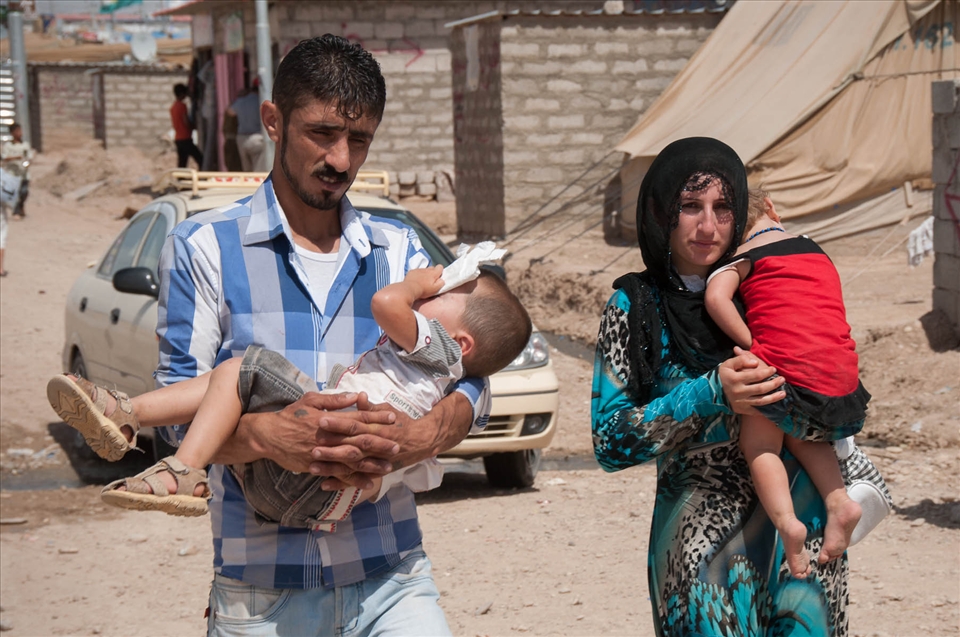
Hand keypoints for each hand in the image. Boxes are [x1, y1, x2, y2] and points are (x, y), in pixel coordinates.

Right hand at [228, 391, 394, 473]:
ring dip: (370, 465)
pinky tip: (367, 483)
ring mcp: (322, 455)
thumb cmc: (291, 414)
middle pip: (357, 442)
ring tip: (387, 467)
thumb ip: (334, 400)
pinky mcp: (316, 467)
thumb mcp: (311, 400)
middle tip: (397, 446)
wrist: (268, 435)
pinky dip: (353, 480)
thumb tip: (356, 396)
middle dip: (379, 444)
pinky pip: (338, 475)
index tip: (393, 418)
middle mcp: (327, 438)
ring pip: (350, 461)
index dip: (376, 418)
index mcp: (328, 419)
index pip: (357, 418)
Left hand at [309, 391, 472, 489]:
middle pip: (352, 446)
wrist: (421, 442)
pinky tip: (324, 485)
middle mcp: (376, 446)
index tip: (322, 420)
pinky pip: (357, 480)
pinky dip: (341, 483)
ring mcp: (376, 462)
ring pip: (352, 465)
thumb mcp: (389, 411)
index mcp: (377, 428)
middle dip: (332, 447)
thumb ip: (371, 407)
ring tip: (313, 466)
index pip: (355, 424)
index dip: (339, 423)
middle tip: (313, 446)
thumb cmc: (402, 423)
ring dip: (332, 467)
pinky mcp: (375, 473)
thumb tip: (359, 396)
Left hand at [404, 264, 443, 298]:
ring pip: (424, 270)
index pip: (440, 267)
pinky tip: (415, 281)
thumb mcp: (435, 289)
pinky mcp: (412, 271)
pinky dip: (417, 275)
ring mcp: (419, 269)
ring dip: (424, 274)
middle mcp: (427, 269)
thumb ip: (441, 283)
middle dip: (432, 273)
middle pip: (432, 268)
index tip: (438, 277)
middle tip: (430, 280)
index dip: (440, 271)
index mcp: (433, 273)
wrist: (410, 289)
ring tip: (422, 282)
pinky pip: (416, 271)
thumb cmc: (423, 290)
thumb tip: (442, 280)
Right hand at [719, 346, 785, 415]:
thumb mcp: (728, 364)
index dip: (767, 372)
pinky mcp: (742, 410)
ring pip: (761, 401)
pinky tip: (775, 405)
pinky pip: (757, 411)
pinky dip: (767, 409)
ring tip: (783, 393)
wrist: (711, 392)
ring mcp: (741, 402)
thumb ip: (741, 360)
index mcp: (735, 379)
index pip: (756, 375)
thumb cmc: (723, 375)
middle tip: (782, 379)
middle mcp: (739, 391)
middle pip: (761, 388)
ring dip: (774, 397)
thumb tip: (755, 362)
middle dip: (774, 384)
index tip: (773, 369)